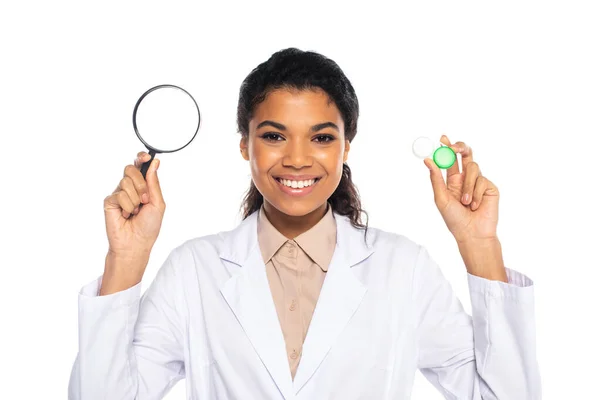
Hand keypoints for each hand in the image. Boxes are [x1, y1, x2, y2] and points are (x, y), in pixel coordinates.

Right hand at [103, 151, 165, 266]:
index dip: (141, 158)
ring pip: (125, 181)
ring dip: (135, 199)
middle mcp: (130, 188)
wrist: (136, 243)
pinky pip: (119, 194)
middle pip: (130, 169)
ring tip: (135, 212)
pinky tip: (126, 215)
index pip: (139, 166)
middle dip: (140, 183)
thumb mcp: (158, 203)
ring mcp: (119, 194)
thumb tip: (154, 162)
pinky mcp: (110, 201)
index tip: (146, 157)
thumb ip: (154, 182)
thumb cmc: (149, 226)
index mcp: (142, 186)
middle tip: (145, 199)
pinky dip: (127, 206)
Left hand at [424, 135, 498, 243]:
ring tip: (465, 203)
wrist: (472, 234)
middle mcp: (466, 179)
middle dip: (461, 147)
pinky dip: (476, 194)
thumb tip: (427, 160)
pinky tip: (476, 206)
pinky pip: (482, 181)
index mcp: (452, 180)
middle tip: (455, 147)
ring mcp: (479, 182)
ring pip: (473, 168)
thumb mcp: (441, 198)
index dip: (447, 147)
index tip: (443, 138)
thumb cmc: (454, 219)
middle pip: (466, 155)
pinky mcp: (490, 187)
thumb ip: (436, 178)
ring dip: (468, 186)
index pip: (450, 159)